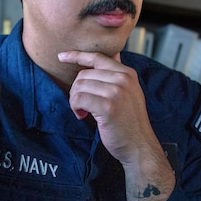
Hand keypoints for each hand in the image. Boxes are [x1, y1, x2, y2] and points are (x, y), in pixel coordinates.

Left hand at [57, 50, 160, 166]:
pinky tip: (83, 116)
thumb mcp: (129, 92)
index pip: (97, 57)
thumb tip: (113, 54)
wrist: (139, 146)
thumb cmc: (130, 123)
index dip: (77, 56)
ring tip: (84, 112)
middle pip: (84, 74)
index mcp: (128, 73)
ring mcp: (116, 92)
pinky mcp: (108, 106)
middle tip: (82, 106)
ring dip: (75, 101)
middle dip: (77, 90)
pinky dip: (75, 108)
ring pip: (79, 86)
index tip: (62, 57)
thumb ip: (118, 75)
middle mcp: (123, 79)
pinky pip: (79, 99)